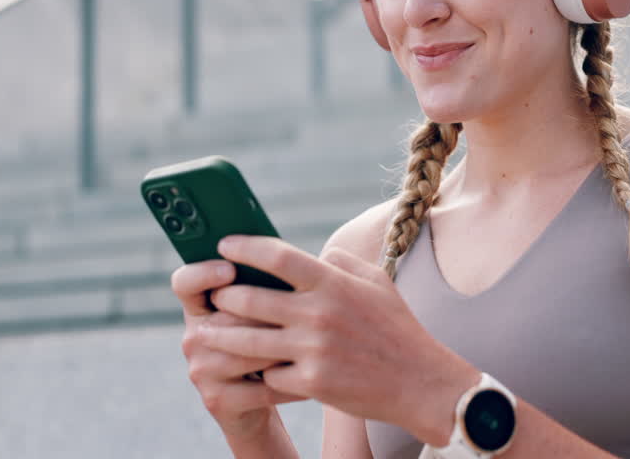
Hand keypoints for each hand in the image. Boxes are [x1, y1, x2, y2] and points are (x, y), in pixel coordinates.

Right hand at [171, 259, 305, 439]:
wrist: (255, 407)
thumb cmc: (266, 346)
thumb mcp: (260, 314)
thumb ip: (264, 286)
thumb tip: (297, 257)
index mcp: (200, 308)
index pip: (185, 282)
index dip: (203, 273)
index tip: (229, 268)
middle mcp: (194, 338)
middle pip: (227, 317)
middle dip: (266, 316)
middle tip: (297, 314)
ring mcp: (202, 371)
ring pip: (248, 351)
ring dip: (283, 348)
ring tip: (312, 343)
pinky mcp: (218, 400)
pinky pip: (263, 385)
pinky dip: (293, 380)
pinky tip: (314, 374)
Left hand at [201, 236, 479, 445]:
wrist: (421, 384)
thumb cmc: (397, 329)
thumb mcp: (377, 282)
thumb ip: (341, 262)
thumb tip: (312, 252)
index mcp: (334, 284)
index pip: (278, 257)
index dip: (245, 248)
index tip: (224, 245)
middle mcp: (320, 314)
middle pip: (251, 300)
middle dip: (223, 297)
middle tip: (213, 296)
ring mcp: (314, 350)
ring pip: (249, 342)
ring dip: (222, 336)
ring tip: (207, 331)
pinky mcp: (312, 384)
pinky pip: (270, 376)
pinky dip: (259, 373)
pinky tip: (246, 369)